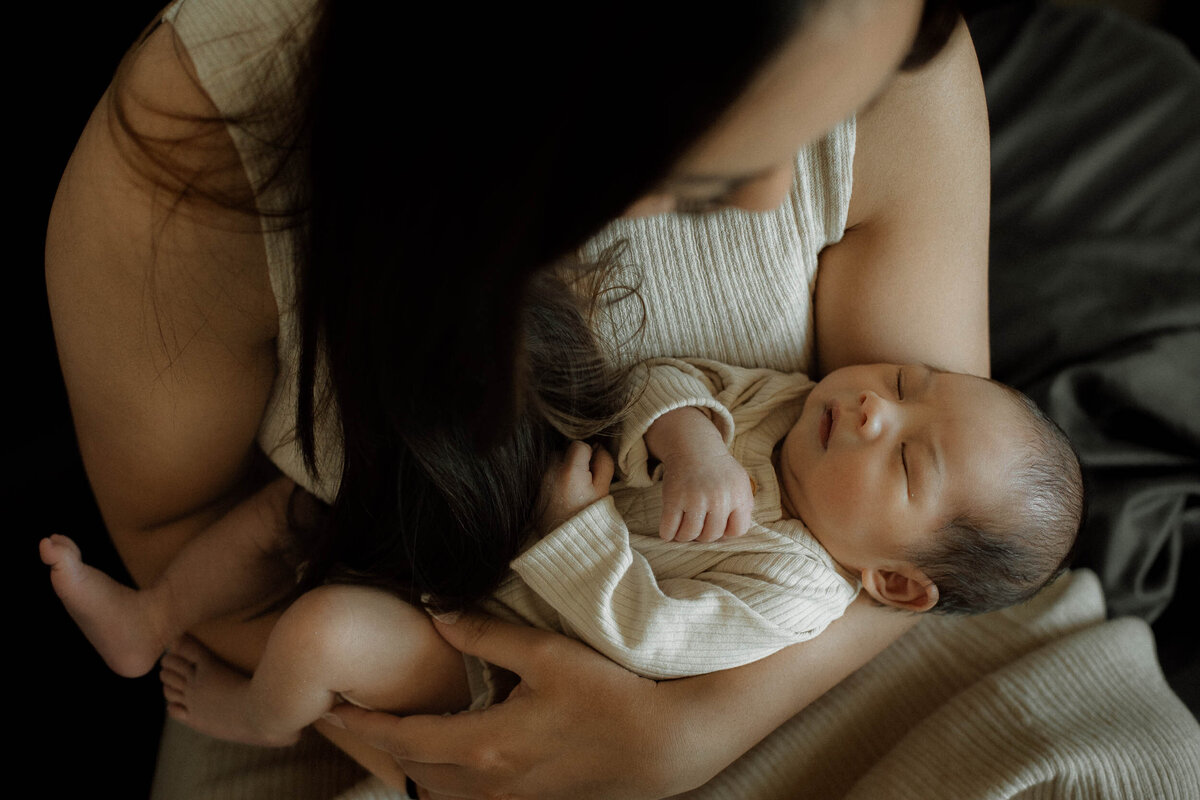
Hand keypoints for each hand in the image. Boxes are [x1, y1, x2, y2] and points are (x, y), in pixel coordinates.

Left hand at [329, 613, 699, 799]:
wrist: (662, 745)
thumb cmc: (608, 694)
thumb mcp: (545, 653)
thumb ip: (486, 634)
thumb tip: (436, 613)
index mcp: (483, 744)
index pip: (403, 737)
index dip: (362, 725)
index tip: (327, 710)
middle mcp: (487, 781)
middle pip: (412, 769)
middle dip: (377, 745)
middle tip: (347, 720)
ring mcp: (509, 797)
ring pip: (437, 790)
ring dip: (408, 765)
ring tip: (390, 736)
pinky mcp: (530, 799)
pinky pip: (466, 797)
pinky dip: (441, 779)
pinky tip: (444, 758)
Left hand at [538, 441, 613, 532]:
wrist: (567, 544)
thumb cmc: (589, 518)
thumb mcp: (603, 490)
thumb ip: (604, 464)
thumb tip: (598, 447)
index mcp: (570, 471)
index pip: (578, 445)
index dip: (588, 454)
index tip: (592, 470)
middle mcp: (550, 472)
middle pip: (563, 452)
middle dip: (574, 461)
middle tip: (583, 481)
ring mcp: (540, 482)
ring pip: (553, 464)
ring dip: (562, 470)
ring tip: (572, 489)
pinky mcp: (535, 491)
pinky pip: (546, 477)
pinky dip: (555, 481)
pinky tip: (563, 496)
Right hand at [658, 450, 753, 541]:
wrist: (694, 447)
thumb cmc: (718, 469)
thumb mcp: (740, 483)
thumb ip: (744, 506)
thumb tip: (734, 532)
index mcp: (738, 496)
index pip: (737, 531)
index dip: (727, 532)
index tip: (718, 526)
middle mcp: (718, 499)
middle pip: (711, 535)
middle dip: (704, 535)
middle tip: (698, 527)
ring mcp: (695, 499)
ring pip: (689, 535)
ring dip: (684, 536)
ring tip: (683, 530)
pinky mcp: (674, 498)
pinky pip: (669, 528)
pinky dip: (667, 533)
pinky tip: (668, 531)